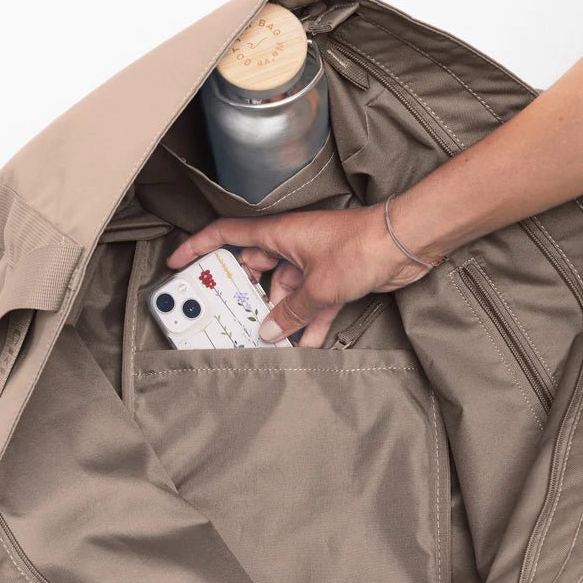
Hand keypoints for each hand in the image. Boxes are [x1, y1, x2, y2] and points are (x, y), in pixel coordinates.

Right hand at [166, 204, 439, 346]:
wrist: (405, 244)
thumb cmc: (360, 247)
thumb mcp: (317, 285)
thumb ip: (290, 312)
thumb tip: (269, 331)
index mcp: (278, 235)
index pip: (226, 235)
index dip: (198, 247)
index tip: (177, 263)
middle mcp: (290, 247)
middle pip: (255, 272)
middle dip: (245, 298)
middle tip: (228, 320)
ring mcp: (312, 264)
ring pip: (285, 294)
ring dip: (280, 319)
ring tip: (268, 345)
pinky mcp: (333, 280)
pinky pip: (312, 305)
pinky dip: (308, 324)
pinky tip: (303, 347)